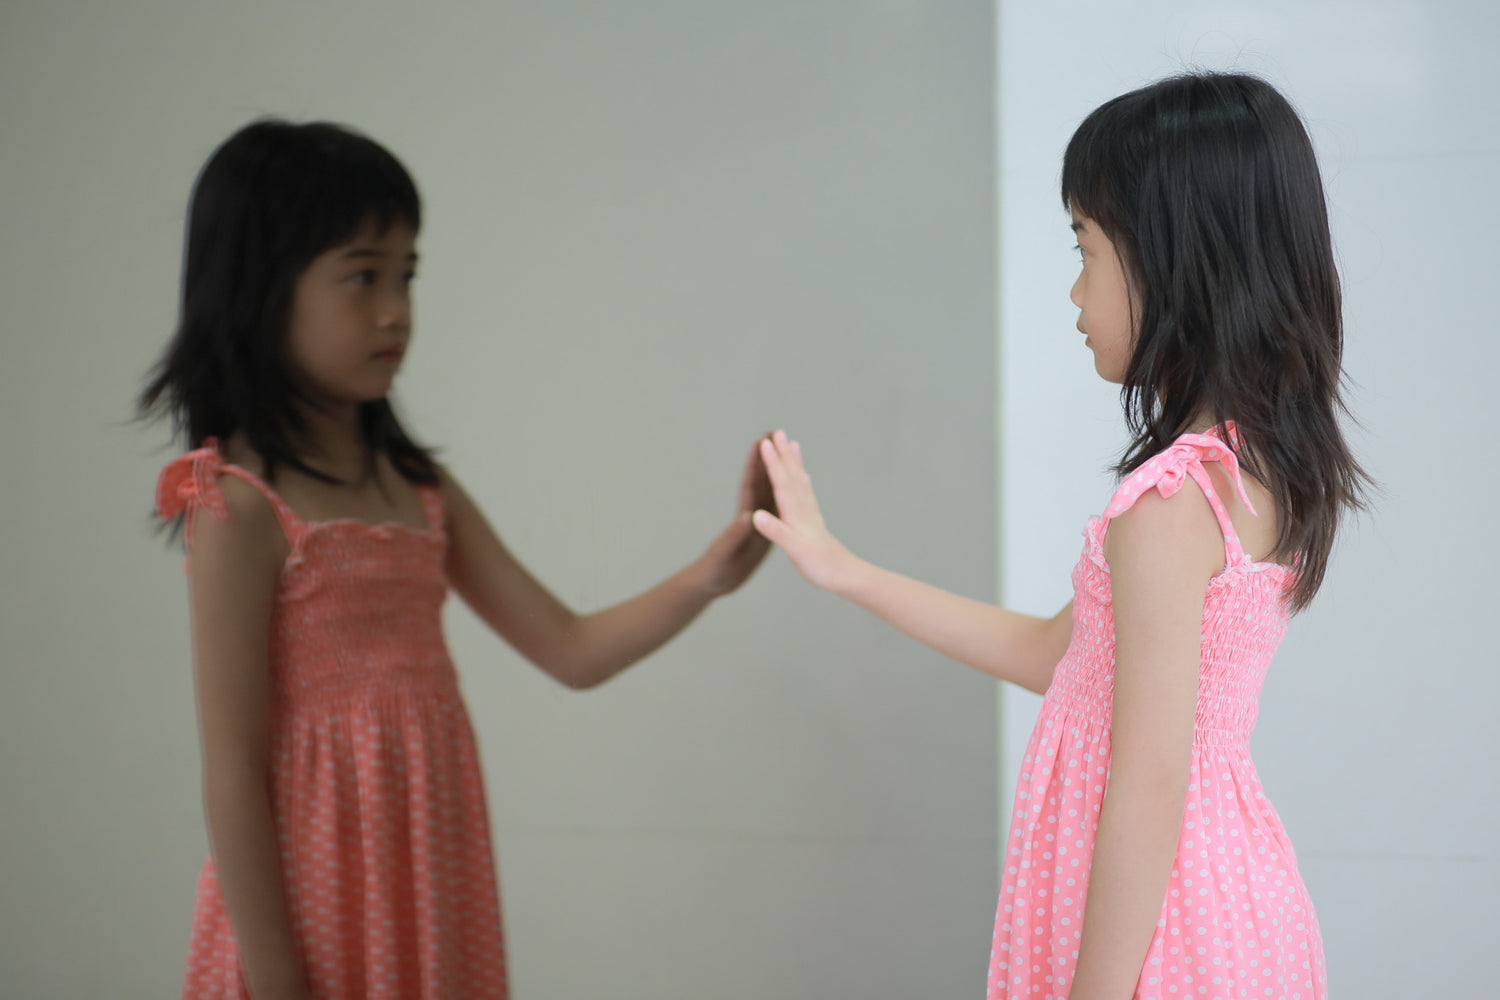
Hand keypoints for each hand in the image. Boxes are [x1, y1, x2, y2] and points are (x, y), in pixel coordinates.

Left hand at [695, 435, 775, 595]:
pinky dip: (787, 499)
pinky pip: (779, 511)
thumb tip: (747, 516)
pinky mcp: (765, 533)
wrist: (715, 583)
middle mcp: (750, 514)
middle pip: (762, 481)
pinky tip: (797, 491)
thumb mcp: (726, 553)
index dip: (755, 463)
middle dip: (768, 458)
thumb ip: (736, 535)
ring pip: (772, 493)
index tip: (762, 440)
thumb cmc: (716, 569)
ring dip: (779, 474)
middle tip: (777, 433)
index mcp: (742, 516)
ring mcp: (758, 522)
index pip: (749, 484)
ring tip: (790, 453)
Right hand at [750, 430, 855, 591]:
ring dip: (794, 462)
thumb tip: (758, 516)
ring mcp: (811, 513)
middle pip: (792, 475)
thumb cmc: (820, 566)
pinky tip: (804, 476)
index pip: (782, 483)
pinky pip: (806, 493)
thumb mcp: (795, 551)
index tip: (765, 442)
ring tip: (792, 444)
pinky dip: (803, 480)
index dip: (772, 463)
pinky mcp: (814, 521)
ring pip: (800, 481)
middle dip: (783, 454)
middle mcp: (804, 509)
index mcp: (796, 514)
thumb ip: (778, 532)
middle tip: (778, 431)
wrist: (844, 575)